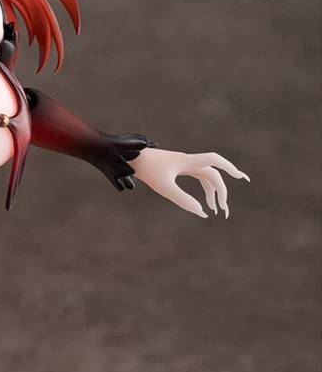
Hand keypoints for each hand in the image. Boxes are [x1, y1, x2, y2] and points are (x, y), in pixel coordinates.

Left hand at [130, 146, 249, 218]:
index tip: (241, 177)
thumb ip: (183, 200)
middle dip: (220, 192)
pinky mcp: (178, 167)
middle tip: (223, 211)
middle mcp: (189, 161)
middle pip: (213, 174)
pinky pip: (197, 177)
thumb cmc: (147, 171)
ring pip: (206, 177)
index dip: (229, 168)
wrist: (129, 158)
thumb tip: (202, 213)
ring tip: (215, 210)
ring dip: (213, 192)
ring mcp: (184, 164)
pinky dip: (203, 189)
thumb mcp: (165, 188)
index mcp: (188, 161)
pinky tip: (203, 204)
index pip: (214, 161)